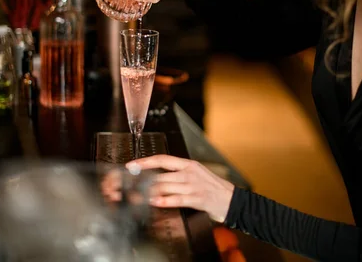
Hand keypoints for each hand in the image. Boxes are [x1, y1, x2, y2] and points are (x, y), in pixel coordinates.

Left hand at [101, 155, 234, 222]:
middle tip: (129, 184)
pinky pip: (176, 199)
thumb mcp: (197, 174)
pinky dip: (164, 200)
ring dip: (149, 191)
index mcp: (188, 165)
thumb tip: (159, 177)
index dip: (146, 162)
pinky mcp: (196, 198)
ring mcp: (193, 185)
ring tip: (137, 195)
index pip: (163, 159)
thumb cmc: (213, 188)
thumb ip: (179, 174)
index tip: (132, 165)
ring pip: (165, 186)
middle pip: (161, 174)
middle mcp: (189, 173)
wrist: (231, 199)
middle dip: (142, 180)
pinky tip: (155, 201)